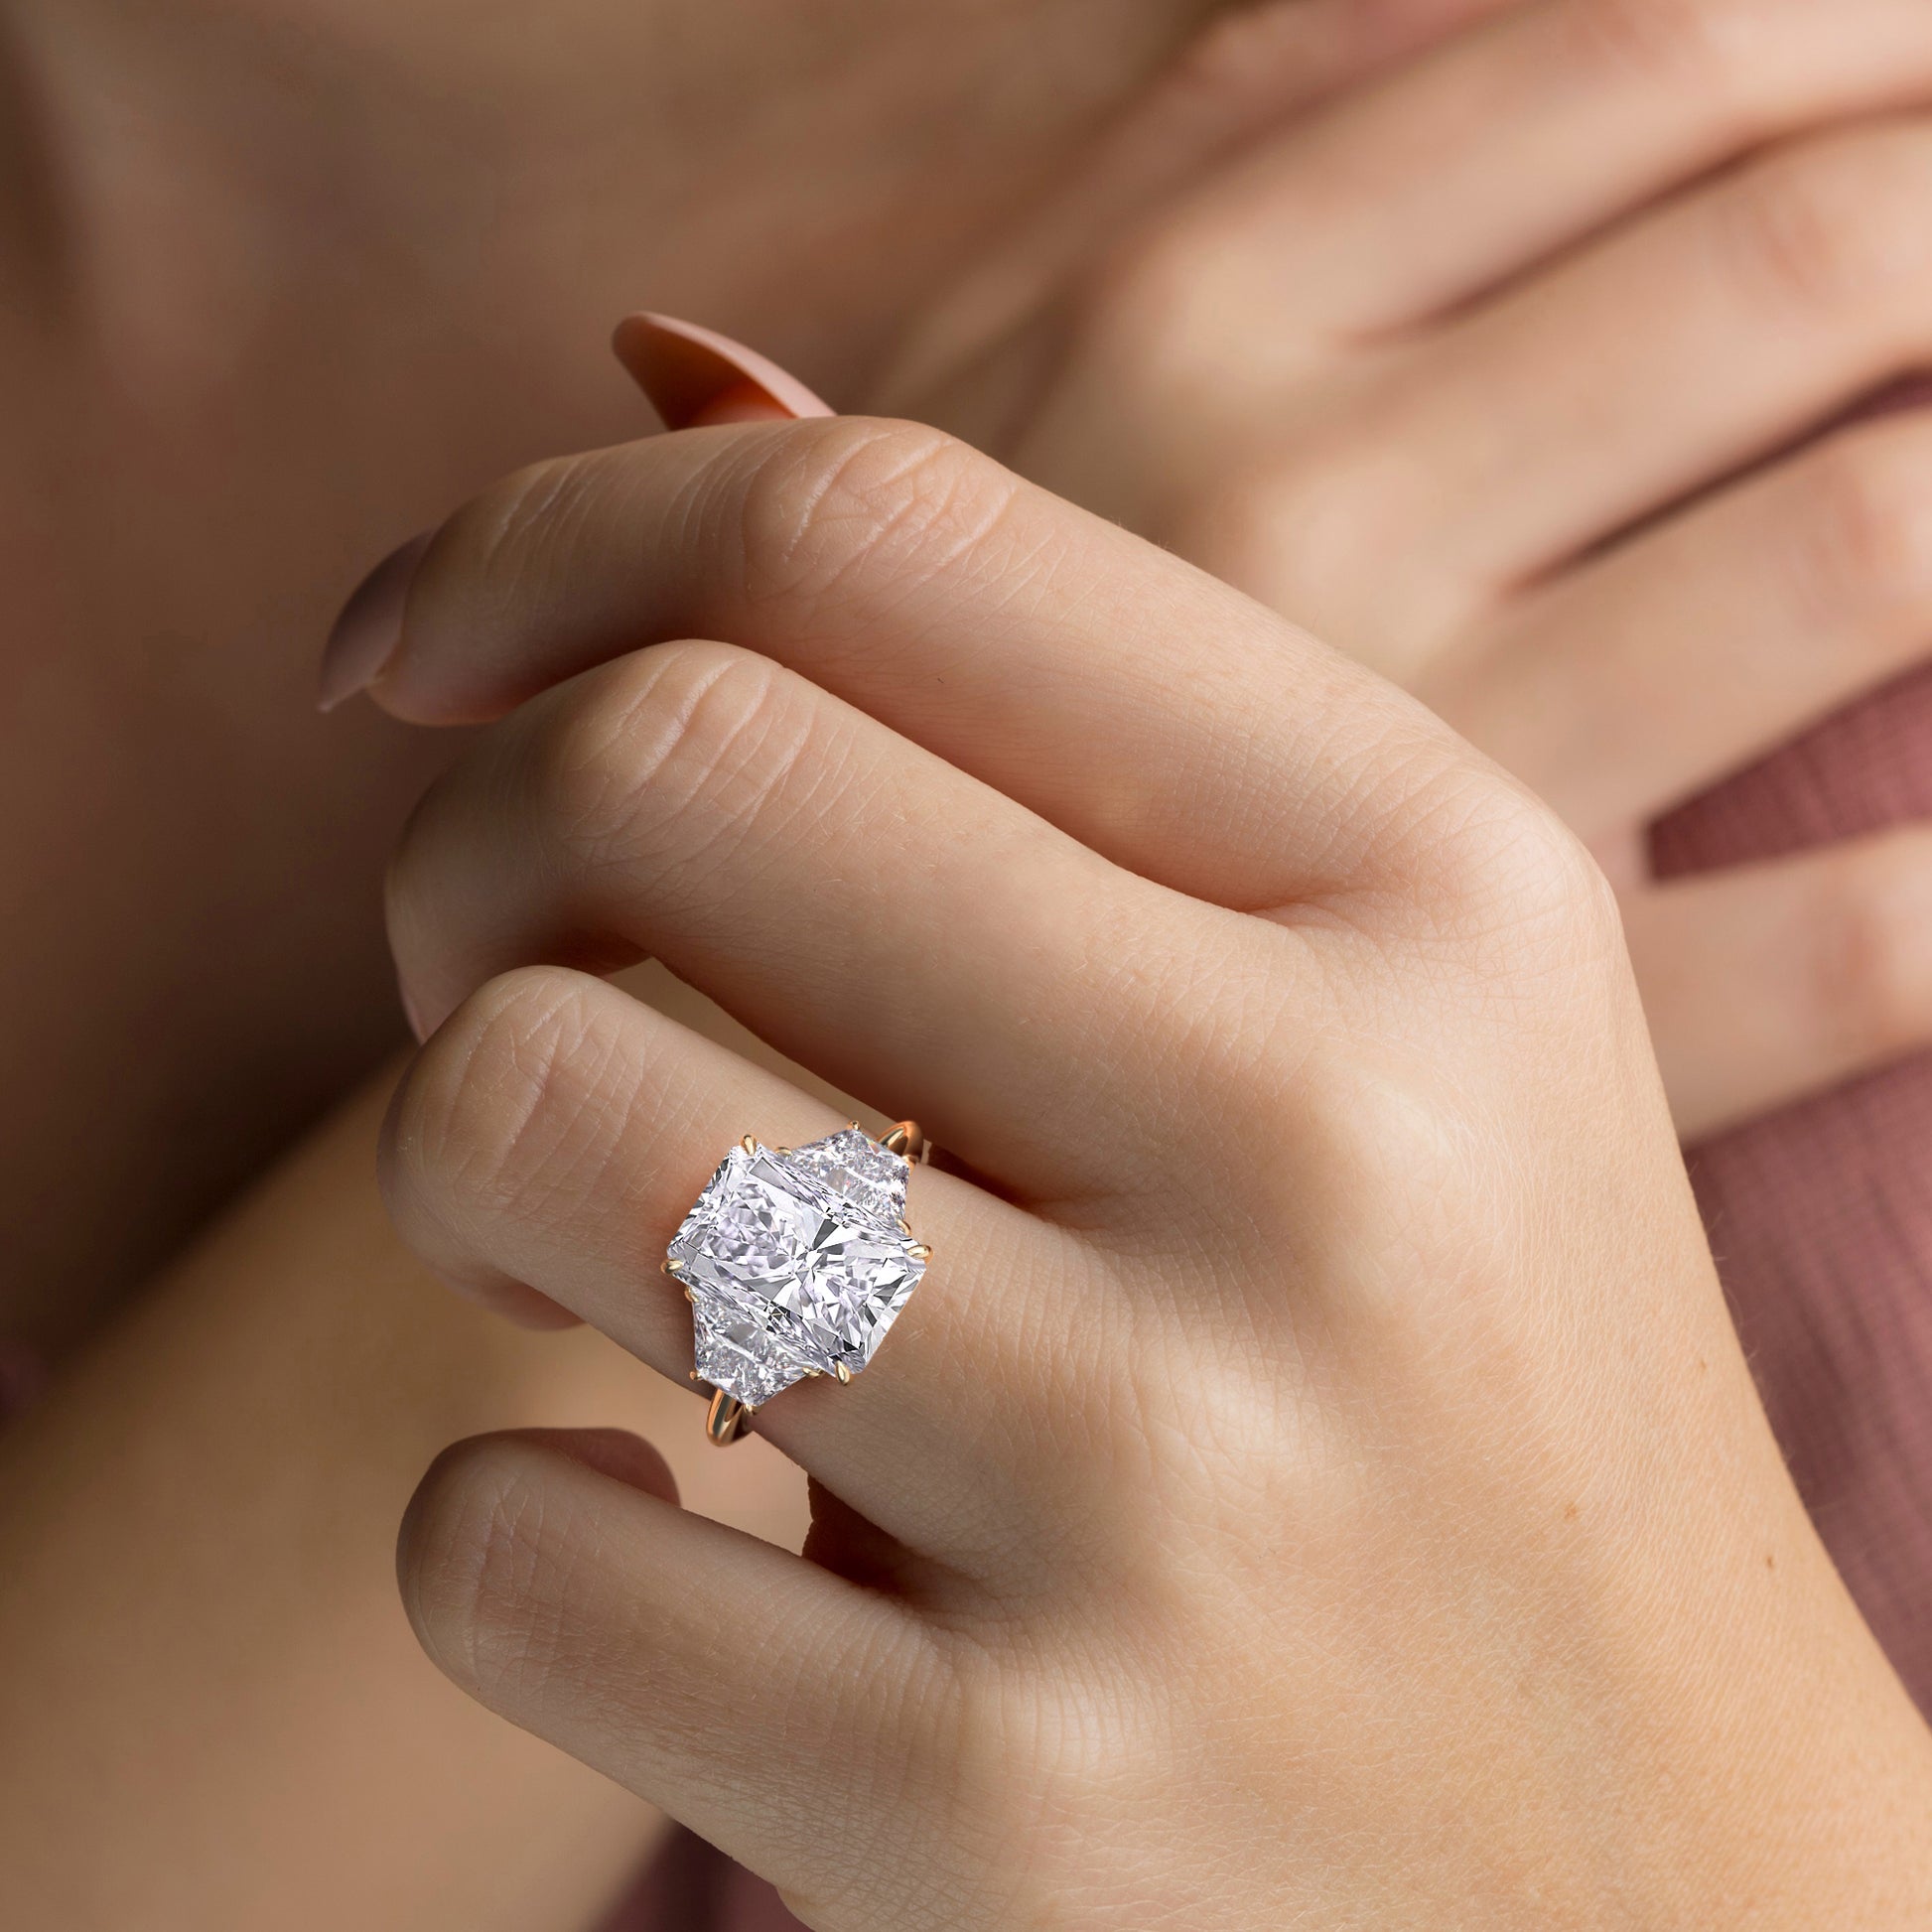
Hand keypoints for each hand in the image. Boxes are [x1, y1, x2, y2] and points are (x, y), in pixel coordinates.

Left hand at [339, 415, 1931, 1924]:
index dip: (555, 536)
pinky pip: (499, 1544)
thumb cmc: (1450, 1375)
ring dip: (451, 1155)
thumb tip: (658, 373)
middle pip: (662, 766)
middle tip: (496, 970)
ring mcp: (1174, 1493)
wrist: (1654, 1884)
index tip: (414, 646)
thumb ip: (1032, 677)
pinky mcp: (1005, 1813)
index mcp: (1428, 883)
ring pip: (518, 1116)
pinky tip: (669, 1540)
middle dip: (460, 846)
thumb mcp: (1363, 985)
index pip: (879, 535)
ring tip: (586, 1247)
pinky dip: (504, 1518)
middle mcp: (1335, 1147)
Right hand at [880, 0, 1931, 1140]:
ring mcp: (1410, 808)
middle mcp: (1293, 526)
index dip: (1859, 25)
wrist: (809, 1122)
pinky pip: (1865, 931)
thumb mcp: (976, 393)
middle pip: (1801, 261)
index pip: (1625, 64)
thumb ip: (1191, 151)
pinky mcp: (1519, 1068)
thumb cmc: (895, 726)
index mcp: (1158, 335)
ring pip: (1874, 543)